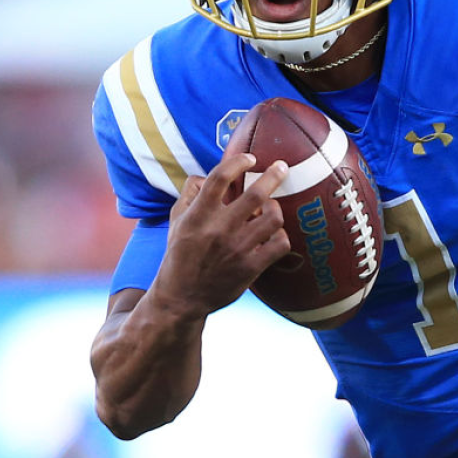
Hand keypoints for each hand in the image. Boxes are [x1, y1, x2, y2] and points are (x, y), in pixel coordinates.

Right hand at [156, 138, 293, 318]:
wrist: (181, 298)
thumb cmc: (179, 255)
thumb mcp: (175, 221)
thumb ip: (189, 194)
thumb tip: (205, 175)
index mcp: (198, 215)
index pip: (219, 178)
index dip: (238, 163)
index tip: (249, 158)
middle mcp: (219, 230)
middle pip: (256, 194)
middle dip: (274, 175)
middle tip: (281, 167)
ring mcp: (237, 249)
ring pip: (273, 218)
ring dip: (276, 208)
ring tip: (271, 208)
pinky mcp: (251, 268)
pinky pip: (280, 244)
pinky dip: (281, 235)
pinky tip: (274, 234)